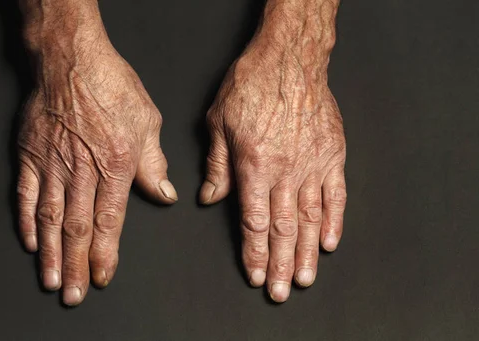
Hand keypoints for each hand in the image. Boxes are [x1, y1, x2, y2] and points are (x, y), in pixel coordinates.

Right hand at [17, 27, 176, 305]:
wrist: (72, 60)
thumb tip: (165, 195)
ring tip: (51, 280)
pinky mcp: (30, 154)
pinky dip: (26, 220)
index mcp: (116, 166)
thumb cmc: (112, 87)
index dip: (106, 254)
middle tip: (73, 294)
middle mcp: (82, 171)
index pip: (111, 221)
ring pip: (50, 218)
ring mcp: (53, 164)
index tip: (102, 277)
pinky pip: (25, 194)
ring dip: (51, 253)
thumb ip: (154, 164)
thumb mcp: (148, 122)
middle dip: (77, 265)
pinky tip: (29, 242)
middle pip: (79, 228)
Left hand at [200, 10, 345, 301]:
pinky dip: (334, 220)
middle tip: (281, 291)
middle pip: (284, 228)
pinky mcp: (333, 154)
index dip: (255, 252)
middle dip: (281, 264)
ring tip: (305, 278)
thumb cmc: (251, 86)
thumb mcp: (218, 123)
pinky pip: (337, 195)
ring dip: (308, 252)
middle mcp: (285, 171)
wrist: (289, 59)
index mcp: (254, 166)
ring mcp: (313, 164)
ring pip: (311, 218)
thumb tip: (210, 197)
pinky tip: (330, 242)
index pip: (254, 221)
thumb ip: (217, 165)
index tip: (256, 275)